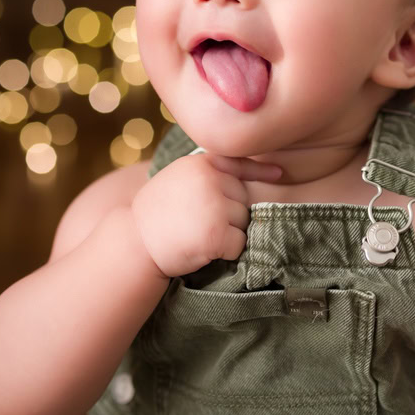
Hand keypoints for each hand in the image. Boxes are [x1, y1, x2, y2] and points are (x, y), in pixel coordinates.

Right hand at [130, 151, 281, 278]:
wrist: (134, 244)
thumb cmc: (156, 215)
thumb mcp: (177, 179)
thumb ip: (205, 174)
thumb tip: (240, 179)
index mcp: (200, 164)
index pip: (238, 162)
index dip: (260, 169)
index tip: (280, 173)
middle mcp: (210, 180)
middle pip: (243, 198)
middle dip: (230, 214)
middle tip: (198, 222)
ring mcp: (214, 206)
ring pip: (244, 221)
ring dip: (228, 233)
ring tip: (197, 233)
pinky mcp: (217, 233)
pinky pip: (239, 244)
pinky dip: (226, 252)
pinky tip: (202, 248)